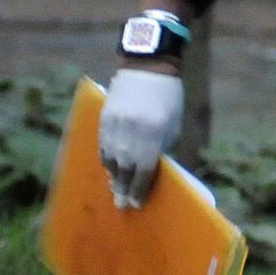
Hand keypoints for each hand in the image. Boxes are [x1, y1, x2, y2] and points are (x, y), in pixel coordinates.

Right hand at [98, 67, 182, 209]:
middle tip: (122, 206)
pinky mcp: (104, 120)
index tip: (138, 204)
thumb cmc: (168, 98)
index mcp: (153, 134)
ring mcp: (114, 126)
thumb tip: (150, 169)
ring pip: (111, 160)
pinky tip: (110, 169)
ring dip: (114, 177)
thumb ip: (161, 147)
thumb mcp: (173, 124)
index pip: (144, 170)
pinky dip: (106, 160)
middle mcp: (131, 133)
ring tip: (116, 190)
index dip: (140, 189)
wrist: (147, 68)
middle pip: (125, 169)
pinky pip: (102, 147)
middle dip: (124, 189)